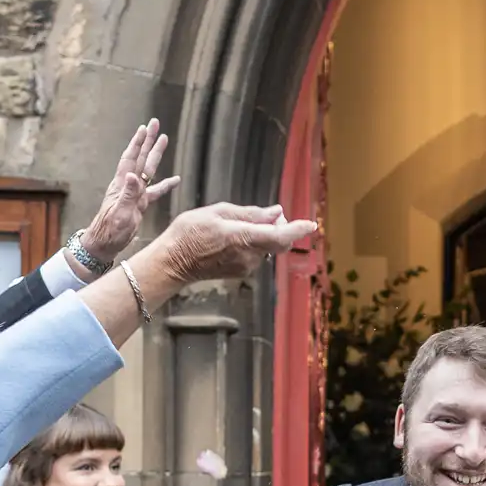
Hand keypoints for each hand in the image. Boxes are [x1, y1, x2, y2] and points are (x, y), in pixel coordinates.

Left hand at [78, 119, 180, 265]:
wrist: (103, 245)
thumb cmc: (110, 232)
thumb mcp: (120, 214)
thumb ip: (127, 195)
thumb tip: (133, 175)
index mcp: (123, 186)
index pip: (132, 159)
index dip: (139, 143)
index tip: (145, 127)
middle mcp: (128, 186)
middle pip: (141, 158)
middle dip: (148, 141)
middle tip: (155, 123)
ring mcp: (134, 194)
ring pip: (148, 170)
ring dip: (155, 155)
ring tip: (163, 140)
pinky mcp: (139, 205)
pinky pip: (155, 191)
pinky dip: (165, 184)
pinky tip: (175, 180)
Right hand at [134, 203, 319, 291]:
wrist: (173, 262)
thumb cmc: (190, 232)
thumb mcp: (218, 213)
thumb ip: (250, 214)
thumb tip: (276, 213)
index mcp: (243, 238)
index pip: (280, 236)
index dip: (298, 230)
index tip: (312, 225)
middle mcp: (249, 256)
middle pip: (279, 242)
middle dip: (280, 228)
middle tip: (268, 214)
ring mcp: (247, 267)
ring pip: (267, 248)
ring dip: (264, 235)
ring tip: (237, 225)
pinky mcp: (242, 272)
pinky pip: (256, 255)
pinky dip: (254, 244)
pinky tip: (232, 238)